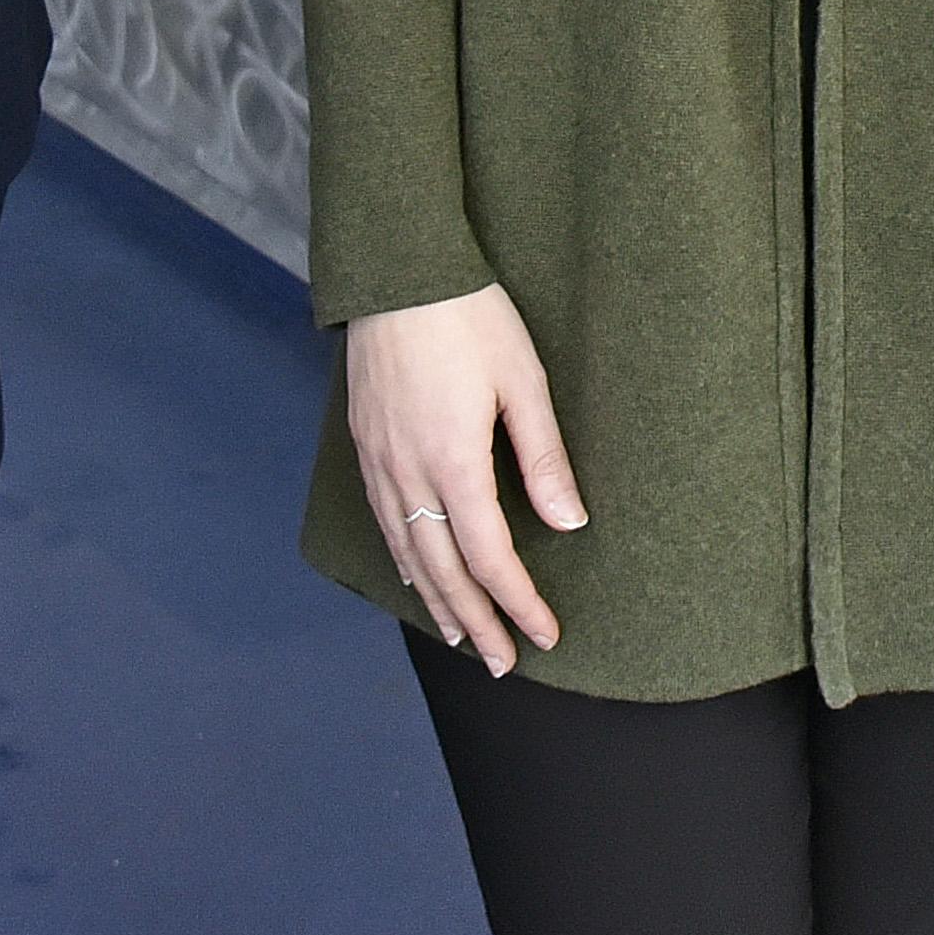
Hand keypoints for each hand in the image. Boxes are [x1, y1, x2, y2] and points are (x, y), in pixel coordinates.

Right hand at [342, 285, 583, 674]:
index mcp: (454, 462)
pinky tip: (415, 576)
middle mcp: (408, 473)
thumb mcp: (523, 380)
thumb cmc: (469, 316)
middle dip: (475, 623)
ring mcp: (380, 461)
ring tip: (460, 638)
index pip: (490, 558)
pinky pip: (384, 522)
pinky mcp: (365, 443)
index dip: (519, 603)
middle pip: (443, 572)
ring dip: (437, 602)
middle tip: (501, 664)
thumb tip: (568, 523)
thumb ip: (545, 457)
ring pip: (407, 553)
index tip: (546, 634)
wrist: (397, 270)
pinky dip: (403, 561)